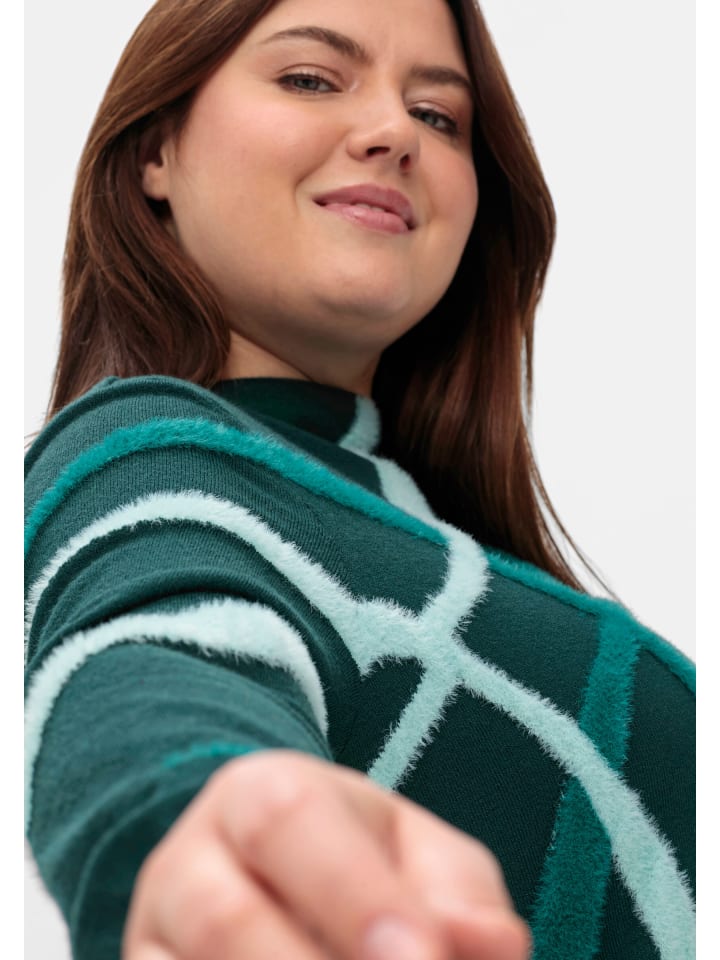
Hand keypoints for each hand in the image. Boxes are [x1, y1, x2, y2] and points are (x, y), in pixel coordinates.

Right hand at [123, 750, 529, 959]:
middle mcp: (188, 862)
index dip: (354, 896)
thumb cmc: (358, 860)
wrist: (266, 873)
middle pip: (225, 921)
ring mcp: (149, 940)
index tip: (423, 959)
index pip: (291, 822)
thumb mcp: (416, 851)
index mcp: (260, 795)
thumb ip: (459, 893)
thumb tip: (494, 948)